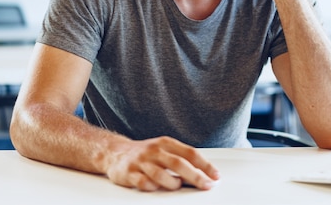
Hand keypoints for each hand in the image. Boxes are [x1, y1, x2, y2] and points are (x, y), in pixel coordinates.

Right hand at [105, 136, 219, 191]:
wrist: (115, 152)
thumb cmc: (145, 153)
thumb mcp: (164, 149)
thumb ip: (181, 158)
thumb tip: (203, 173)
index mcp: (165, 143)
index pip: (190, 153)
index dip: (205, 165)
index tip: (215, 175)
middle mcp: (154, 150)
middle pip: (178, 164)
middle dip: (195, 176)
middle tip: (206, 185)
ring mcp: (141, 161)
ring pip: (161, 175)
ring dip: (173, 183)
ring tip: (176, 185)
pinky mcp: (129, 173)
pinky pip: (144, 184)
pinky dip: (154, 187)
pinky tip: (156, 186)